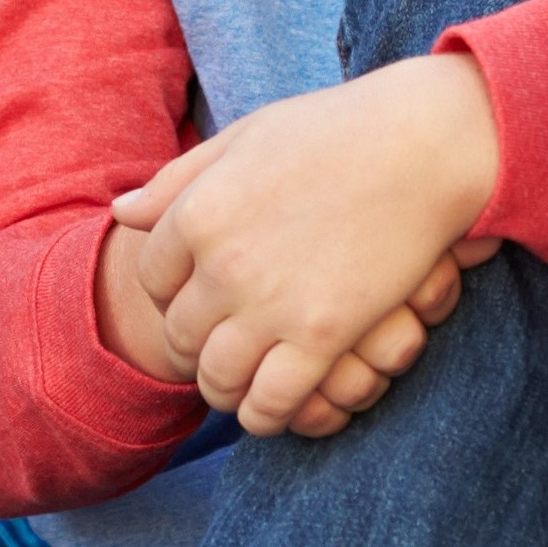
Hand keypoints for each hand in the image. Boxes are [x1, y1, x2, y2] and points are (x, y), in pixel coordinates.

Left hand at [113, 55, 498, 435]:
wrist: (424, 144)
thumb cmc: (339, 132)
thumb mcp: (247, 138)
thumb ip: (181, 179)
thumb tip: (123, 211)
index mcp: (198, 212)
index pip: (152, 279)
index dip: (170, 295)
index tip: (197, 297)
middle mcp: (223, 264)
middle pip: (180, 334)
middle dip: (194, 346)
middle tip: (219, 347)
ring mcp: (271, 305)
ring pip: (218, 379)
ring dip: (224, 389)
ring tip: (241, 384)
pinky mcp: (323, 336)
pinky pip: (271, 400)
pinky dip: (265, 415)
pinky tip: (275, 407)